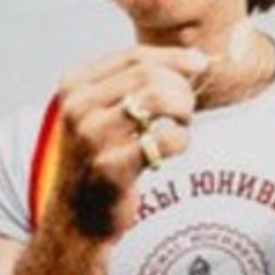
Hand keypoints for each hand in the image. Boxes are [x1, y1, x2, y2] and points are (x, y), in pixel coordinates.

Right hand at [39, 45, 202, 242]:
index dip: (174, 58)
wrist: (77, 217)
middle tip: (187, 109)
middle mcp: (77, 107)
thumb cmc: (100, 158)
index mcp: (73, 86)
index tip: (200, 64)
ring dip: (183, 110)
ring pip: (159, 99)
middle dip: (181, 88)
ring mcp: (91, 138)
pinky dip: (181, 140)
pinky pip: (167, 138)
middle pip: (150, 76)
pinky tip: (174, 148)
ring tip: (181, 124)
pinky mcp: (111, 168)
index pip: (134, 57)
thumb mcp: (102, 112)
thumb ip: (135, 84)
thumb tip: (196, 59)